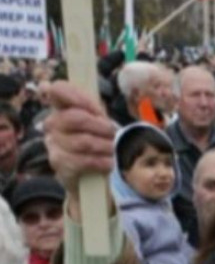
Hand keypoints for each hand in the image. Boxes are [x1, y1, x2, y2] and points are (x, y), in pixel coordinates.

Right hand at [44, 81, 114, 220]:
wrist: (87, 174)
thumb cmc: (94, 141)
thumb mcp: (97, 122)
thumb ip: (96, 110)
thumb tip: (98, 109)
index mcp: (61, 107)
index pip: (58, 89)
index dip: (79, 97)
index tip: (97, 110)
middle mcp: (52, 123)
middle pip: (76, 118)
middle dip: (101, 127)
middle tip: (113, 134)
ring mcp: (52, 143)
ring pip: (83, 141)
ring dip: (105, 146)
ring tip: (112, 149)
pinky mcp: (58, 162)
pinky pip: (84, 160)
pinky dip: (102, 162)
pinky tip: (109, 163)